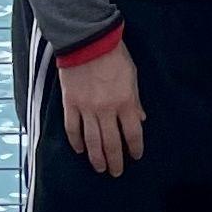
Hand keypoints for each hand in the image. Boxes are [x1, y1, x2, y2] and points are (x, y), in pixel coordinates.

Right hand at [58, 41, 145, 176]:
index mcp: (125, 101)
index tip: (136, 156)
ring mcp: (87, 108)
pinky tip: (79, 150)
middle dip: (115, 160)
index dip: (135, 147)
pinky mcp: (71, 104)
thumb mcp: (132, 74)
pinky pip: (72, 129)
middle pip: (112, 143)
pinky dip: (76, 142)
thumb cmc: (114, 54)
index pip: (133, 133)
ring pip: (92, 141)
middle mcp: (106, 110)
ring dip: (96, 158)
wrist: (88, 40)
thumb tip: (141, 118)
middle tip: (116, 172)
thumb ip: (135, 99)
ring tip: (100, 168)